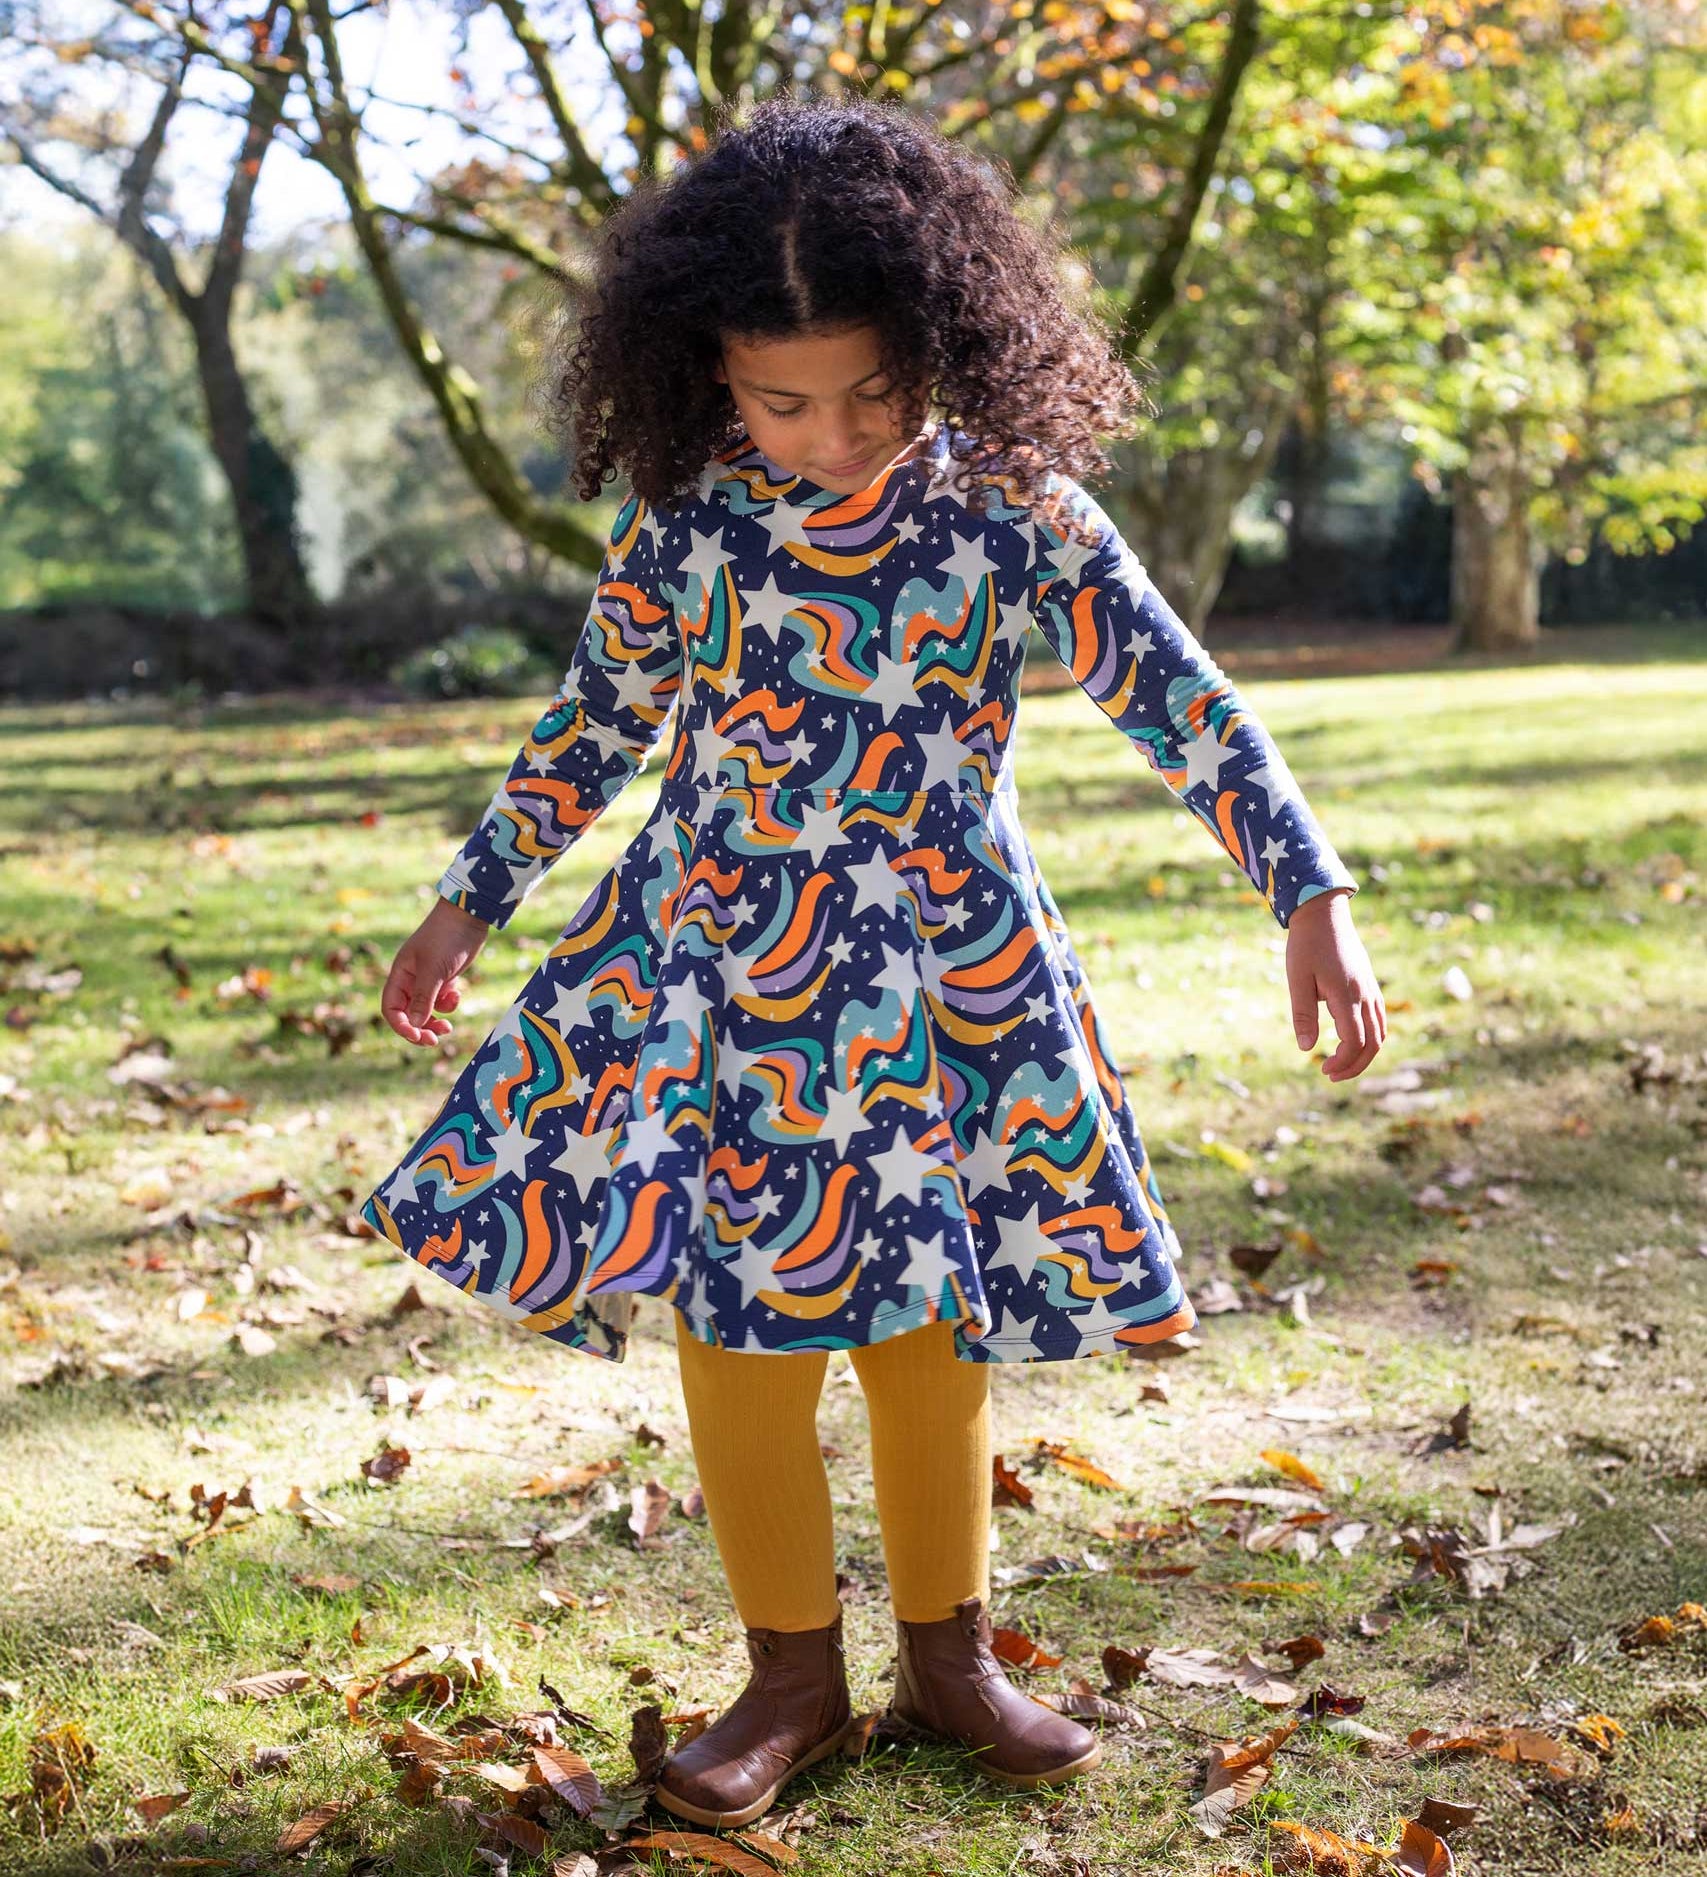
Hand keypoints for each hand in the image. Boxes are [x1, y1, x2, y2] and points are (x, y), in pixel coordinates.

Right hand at [381, 898, 490, 1046]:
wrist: (468, 916)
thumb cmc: (446, 938)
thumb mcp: (434, 970)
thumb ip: (424, 998)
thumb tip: (415, 1025)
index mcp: (400, 975)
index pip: (391, 1008)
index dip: (400, 1025)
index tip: (417, 1036)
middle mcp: (411, 979)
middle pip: (408, 1014)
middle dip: (419, 1029)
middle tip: (433, 1041)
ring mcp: (428, 979)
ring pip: (427, 1010)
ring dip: (435, 1021)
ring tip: (448, 1028)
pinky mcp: (445, 978)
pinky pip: (442, 1000)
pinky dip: (449, 1003)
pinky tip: (458, 992)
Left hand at [1286, 889, 1385, 1080]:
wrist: (1324, 914)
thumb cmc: (1306, 946)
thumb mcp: (1297, 980)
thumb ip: (1303, 1015)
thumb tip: (1306, 1048)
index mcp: (1346, 995)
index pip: (1355, 1041)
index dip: (1343, 1062)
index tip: (1323, 1070)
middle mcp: (1365, 995)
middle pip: (1373, 1043)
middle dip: (1355, 1065)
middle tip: (1331, 1075)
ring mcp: (1371, 990)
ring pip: (1380, 1033)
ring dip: (1364, 1054)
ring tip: (1341, 1064)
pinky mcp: (1370, 986)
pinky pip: (1379, 1020)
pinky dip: (1370, 1038)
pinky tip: (1350, 1042)